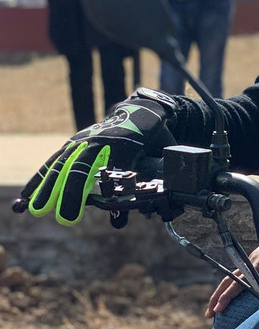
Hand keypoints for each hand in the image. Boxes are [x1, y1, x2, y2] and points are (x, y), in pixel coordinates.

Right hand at [22, 89, 175, 224]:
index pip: (101, 169)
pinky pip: (54, 161)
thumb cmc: (154, 135)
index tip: (78, 215)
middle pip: (75, 168)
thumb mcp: (163, 148)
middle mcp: (97, 140)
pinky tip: (24, 198)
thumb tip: (160, 202)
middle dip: (65, 194)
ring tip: (27, 208)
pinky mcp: (75, 144)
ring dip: (44, 187)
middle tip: (58, 218)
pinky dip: (39, 178)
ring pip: (60, 164)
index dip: (88, 192)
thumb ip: (160, 171)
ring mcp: (83, 141)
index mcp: (120, 142)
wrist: (143, 110)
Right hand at [205, 216, 258, 317]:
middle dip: (217, 296)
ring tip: (215, 307)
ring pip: (232, 275)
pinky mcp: (257, 256)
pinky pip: (240, 271)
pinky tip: (231, 290)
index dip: (228, 296)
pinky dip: (231, 282)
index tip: (218, 309)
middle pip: (229, 279)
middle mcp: (253, 260)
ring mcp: (253, 257)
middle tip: (209, 314)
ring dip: (222, 290)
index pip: (240, 282)